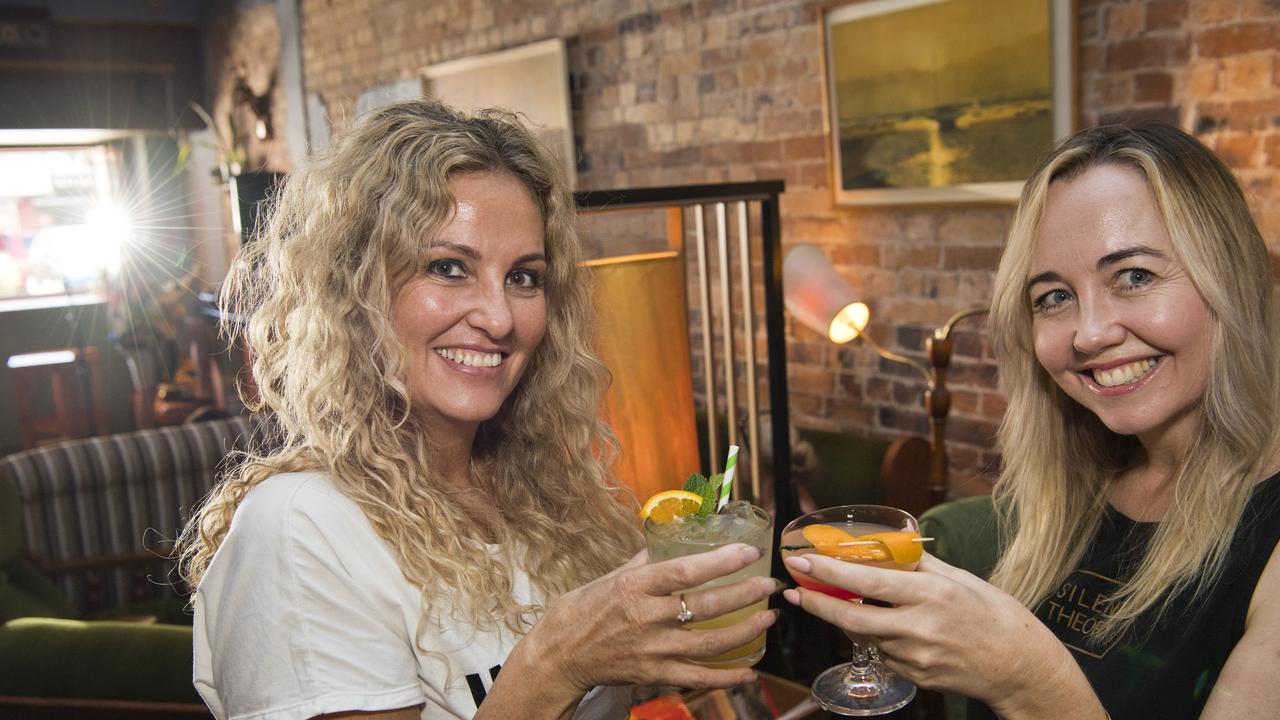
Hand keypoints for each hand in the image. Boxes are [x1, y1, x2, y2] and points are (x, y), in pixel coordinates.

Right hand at [520, 543, 779, 694]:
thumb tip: (669, 539)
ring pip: (711, 642)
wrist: (558, 656)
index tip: (750, 552)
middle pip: (707, 605)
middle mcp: (647, 617)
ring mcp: (653, 649)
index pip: (686, 570)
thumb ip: (644, 561)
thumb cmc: (581, 610)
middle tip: (770, 585)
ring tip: (769, 619)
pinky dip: (727, 677)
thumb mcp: (610, 576)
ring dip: (746, 631)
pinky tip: (750, 671)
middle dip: (746, 595)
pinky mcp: (654, 674)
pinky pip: (698, 677)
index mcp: (635, 586)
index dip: (722, 561)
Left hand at [782, 553, 1086, 715]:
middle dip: (815, 603)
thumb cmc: (994, 614)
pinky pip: (881, 653)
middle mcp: (920, 627)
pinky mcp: (915, 677)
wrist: (1020, 667)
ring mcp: (916, 657)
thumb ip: (919, 563)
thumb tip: (887, 543)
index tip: (802, 561)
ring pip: (862, 636)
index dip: (829, 572)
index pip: (867, 581)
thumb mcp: (959, 578)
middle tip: (792, 589)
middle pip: (851, 617)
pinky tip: (877, 624)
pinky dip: (871, 636)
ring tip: (828, 600)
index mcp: (931, 594)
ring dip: (842, 618)